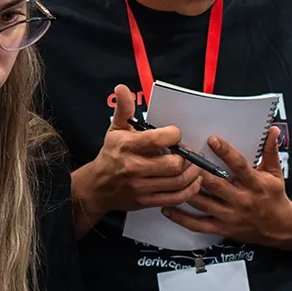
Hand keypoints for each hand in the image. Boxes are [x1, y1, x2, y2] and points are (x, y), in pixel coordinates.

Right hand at [72, 84, 202, 225]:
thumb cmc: (110, 156)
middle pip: (173, 164)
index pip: (159, 139)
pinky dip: (190, 190)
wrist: (96, 187)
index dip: (174, 135)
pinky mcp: (146, 201)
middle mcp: (134, 167)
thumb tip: (122, 88)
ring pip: (177, 181)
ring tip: (195, 165)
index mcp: (127, 146)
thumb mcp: (116, 130)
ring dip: (193, 173)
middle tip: (188, 152)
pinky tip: (194, 181)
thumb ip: (124, 109)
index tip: (175, 135)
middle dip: (186, 157)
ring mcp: (141, 187)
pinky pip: (175, 197)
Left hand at [161, 127, 291, 247]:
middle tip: (181, 157)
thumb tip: (273, 130)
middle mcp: (242, 200)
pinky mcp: (223, 228)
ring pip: (203, 203)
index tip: (212, 139)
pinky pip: (198, 225)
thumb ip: (271, 151)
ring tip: (170, 178)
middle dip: (197, 170)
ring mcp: (231, 216)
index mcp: (255, 184)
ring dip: (185, 190)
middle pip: (215, 184)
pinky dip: (181, 218)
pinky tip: (167, 208)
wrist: (280, 228)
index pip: (239, 166)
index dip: (226, 152)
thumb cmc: (275, 197)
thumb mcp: (275, 173)